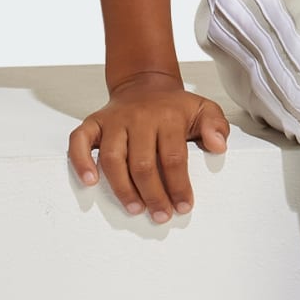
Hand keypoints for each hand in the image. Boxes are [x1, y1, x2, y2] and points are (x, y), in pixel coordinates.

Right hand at [68, 72, 230, 221]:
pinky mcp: (94, 122)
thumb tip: (219, 145)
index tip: (184, 207)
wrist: (145, 84)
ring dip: (122, 187)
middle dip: (153, 194)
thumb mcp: (203, 109)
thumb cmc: (174, 107)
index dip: (179, 185)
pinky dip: (80, 160)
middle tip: (160, 216)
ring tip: (134, 208)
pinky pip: (79, 140)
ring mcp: (114, 120)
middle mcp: (138, 118)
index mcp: (167, 117)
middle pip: (142, 163)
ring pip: (113, 157)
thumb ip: (216, 126)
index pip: (173, 157)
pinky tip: (89, 181)